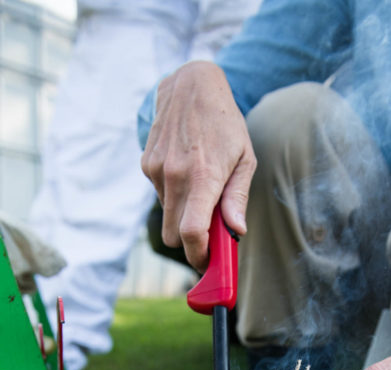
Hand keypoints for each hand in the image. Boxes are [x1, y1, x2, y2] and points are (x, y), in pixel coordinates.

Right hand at [140, 61, 256, 271]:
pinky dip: (174, 196)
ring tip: (202, 192)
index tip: (208, 263)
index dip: (198, 256)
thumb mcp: (244, 159)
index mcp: (202, 177)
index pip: (191, 232)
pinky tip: (187, 173)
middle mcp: (174, 175)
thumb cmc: (226, 124)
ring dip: (183, 216)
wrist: (192, 84)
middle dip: (189, 244)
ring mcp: (156, 170)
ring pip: (166, 216)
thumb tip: (236, 231)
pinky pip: (160, 196)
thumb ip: (238, 198)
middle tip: (210, 241)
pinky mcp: (146, 164)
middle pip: (172, 235)